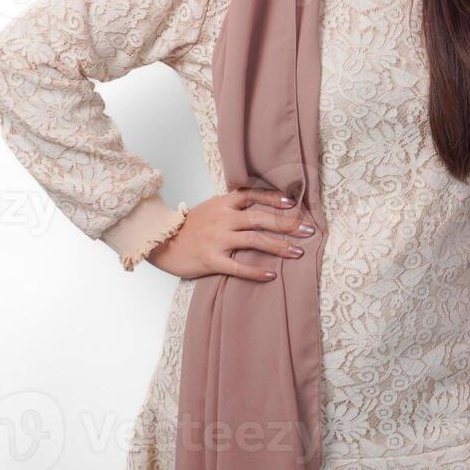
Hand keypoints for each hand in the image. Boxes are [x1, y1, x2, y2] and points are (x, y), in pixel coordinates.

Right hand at [144, 186, 314, 280]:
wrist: (160, 241)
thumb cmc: (189, 226)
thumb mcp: (210, 207)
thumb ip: (231, 206)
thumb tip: (259, 205)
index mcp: (223, 203)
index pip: (252, 195)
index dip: (273, 198)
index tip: (292, 203)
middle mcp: (223, 218)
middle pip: (261, 218)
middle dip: (287, 224)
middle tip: (309, 230)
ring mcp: (217, 239)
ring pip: (254, 241)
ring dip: (279, 247)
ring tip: (298, 252)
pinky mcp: (211, 259)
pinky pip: (238, 266)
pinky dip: (256, 271)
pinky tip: (271, 274)